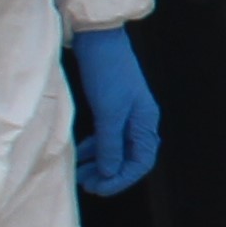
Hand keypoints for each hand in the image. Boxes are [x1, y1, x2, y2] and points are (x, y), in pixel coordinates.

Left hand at [67, 25, 159, 196]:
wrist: (98, 37)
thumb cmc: (107, 72)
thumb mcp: (108, 112)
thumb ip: (109, 144)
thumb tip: (110, 172)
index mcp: (145, 122)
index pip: (141, 162)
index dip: (121, 179)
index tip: (100, 188)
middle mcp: (140, 120)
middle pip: (129, 158)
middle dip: (109, 174)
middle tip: (86, 184)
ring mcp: (126, 113)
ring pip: (116, 148)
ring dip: (100, 163)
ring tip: (81, 172)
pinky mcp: (112, 105)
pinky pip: (107, 136)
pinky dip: (95, 147)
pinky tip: (81, 152)